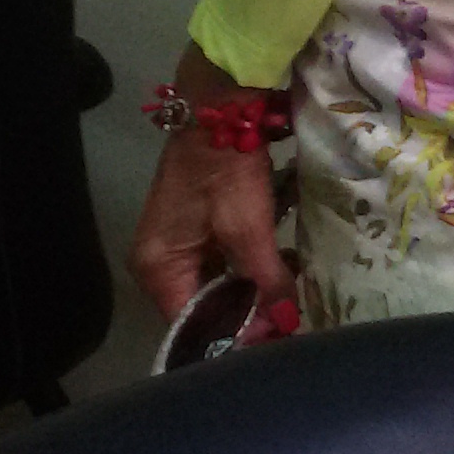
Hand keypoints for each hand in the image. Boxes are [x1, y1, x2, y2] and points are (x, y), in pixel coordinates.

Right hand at [127, 43, 295, 318]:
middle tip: (292, 322)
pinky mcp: (199, 228)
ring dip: (254, 291)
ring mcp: (179, 245)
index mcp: (159, 269)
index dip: (232, 336)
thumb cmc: (225, 173)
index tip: (274, 342)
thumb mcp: (249, 228)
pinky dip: (252, 266)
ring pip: (219, 285)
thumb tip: (287, 322)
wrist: (219, 111)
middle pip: (204, 307)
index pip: (191, 323)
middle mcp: (161, 264)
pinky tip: (285, 270)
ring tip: (294, 301)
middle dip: (248, 314)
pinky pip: (225, 261)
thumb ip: (266, 279)